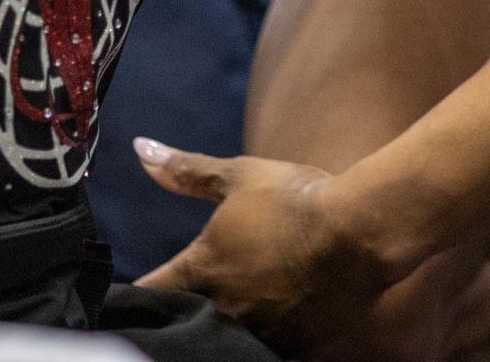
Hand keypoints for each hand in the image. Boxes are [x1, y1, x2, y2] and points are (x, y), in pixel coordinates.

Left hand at [133, 138, 399, 350]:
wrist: (361, 234)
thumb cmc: (297, 199)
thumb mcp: (239, 176)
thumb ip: (186, 171)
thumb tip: (140, 148)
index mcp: (202, 270)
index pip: (147, 293)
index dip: (134, 295)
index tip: (127, 295)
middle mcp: (223, 309)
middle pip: (182, 322)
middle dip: (178, 313)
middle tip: (180, 302)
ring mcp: (259, 334)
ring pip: (222, 339)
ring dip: (219, 325)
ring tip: (227, 310)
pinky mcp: (293, 348)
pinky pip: (265, 351)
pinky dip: (260, 337)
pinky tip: (269, 322)